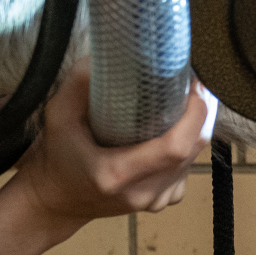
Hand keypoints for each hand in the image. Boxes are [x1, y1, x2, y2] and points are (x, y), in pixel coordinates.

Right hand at [10, 58, 215, 243]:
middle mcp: (142, 193)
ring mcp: (155, 201)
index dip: (194, 115)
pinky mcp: (161, 201)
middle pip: (192, 150)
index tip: (193, 85)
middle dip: (200, 114)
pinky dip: (187, 147)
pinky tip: (174, 130)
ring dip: (194, 129)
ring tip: (185, 101)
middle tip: (193, 84)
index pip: (176, 147)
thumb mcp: (58, 115)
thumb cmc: (56, 155)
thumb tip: (107, 53)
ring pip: (193, 160)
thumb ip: (79, 83)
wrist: (55, 200)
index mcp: (116, 174)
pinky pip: (187, 170)